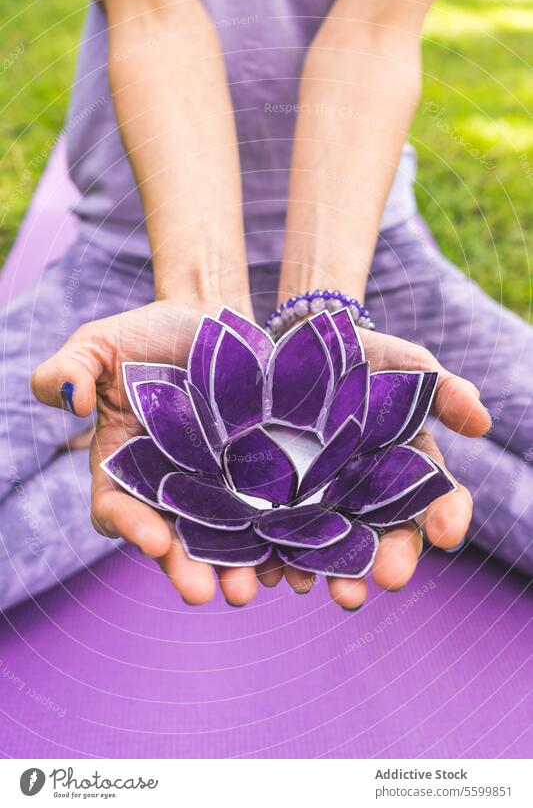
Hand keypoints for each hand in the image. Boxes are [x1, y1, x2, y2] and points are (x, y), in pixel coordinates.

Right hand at [31, 299, 279, 607]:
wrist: (211, 321)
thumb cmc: (148, 334)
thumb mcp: (99, 342)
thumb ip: (71, 367)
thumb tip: (69, 399)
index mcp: (122, 467)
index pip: (116, 508)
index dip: (130, 527)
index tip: (153, 538)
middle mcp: (169, 488)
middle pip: (173, 539)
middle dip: (186, 568)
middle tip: (201, 592)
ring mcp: (217, 486)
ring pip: (224, 539)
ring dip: (236, 568)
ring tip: (250, 587)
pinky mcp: (260, 476)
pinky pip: (270, 515)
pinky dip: (281, 542)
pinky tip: (297, 561)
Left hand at [282, 327, 490, 608]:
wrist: (289, 352)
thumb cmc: (357, 360)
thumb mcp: (399, 363)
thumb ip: (439, 388)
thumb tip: (482, 420)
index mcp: (408, 468)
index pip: (437, 500)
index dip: (447, 516)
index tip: (448, 532)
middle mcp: (370, 498)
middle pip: (389, 538)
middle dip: (393, 559)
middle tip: (390, 578)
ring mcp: (325, 508)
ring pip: (338, 553)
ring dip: (342, 578)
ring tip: (343, 594)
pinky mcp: (278, 510)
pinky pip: (281, 543)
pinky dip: (281, 562)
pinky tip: (278, 573)